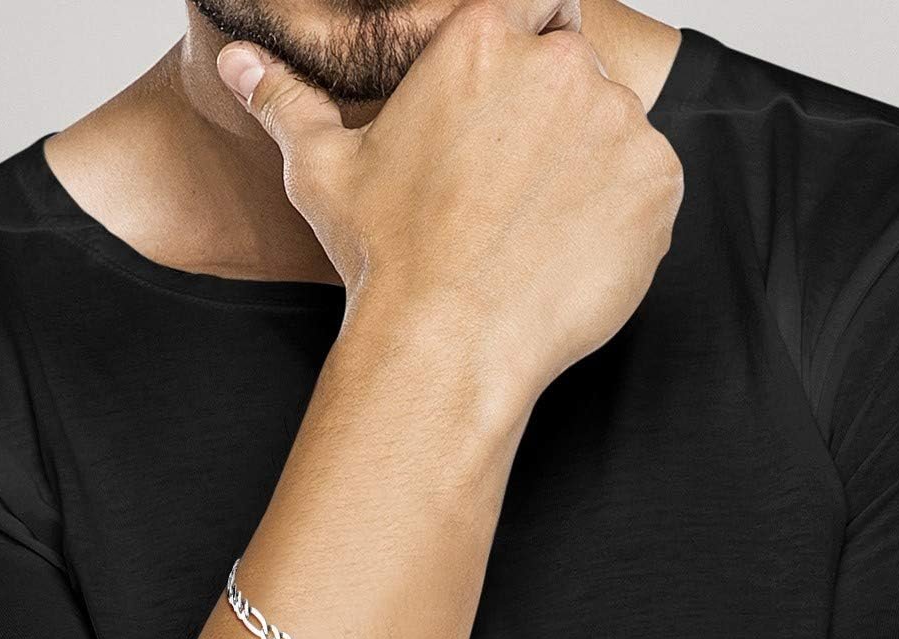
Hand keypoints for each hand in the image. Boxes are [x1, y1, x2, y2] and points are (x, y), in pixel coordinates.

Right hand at [216, 0, 684, 407]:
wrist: (451, 344)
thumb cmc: (387, 258)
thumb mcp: (324, 172)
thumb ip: (288, 104)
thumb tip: (239, 65)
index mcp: (482, 38)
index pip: (534, 5)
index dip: (527, 59)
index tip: (513, 114)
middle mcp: (559, 65)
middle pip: (574, 74)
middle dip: (552, 123)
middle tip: (513, 193)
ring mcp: (618, 123)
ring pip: (616, 131)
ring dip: (589, 170)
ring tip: (537, 231)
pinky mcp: (658, 183)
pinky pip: (651, 186)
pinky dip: (623, 215)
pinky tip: (571, 253)